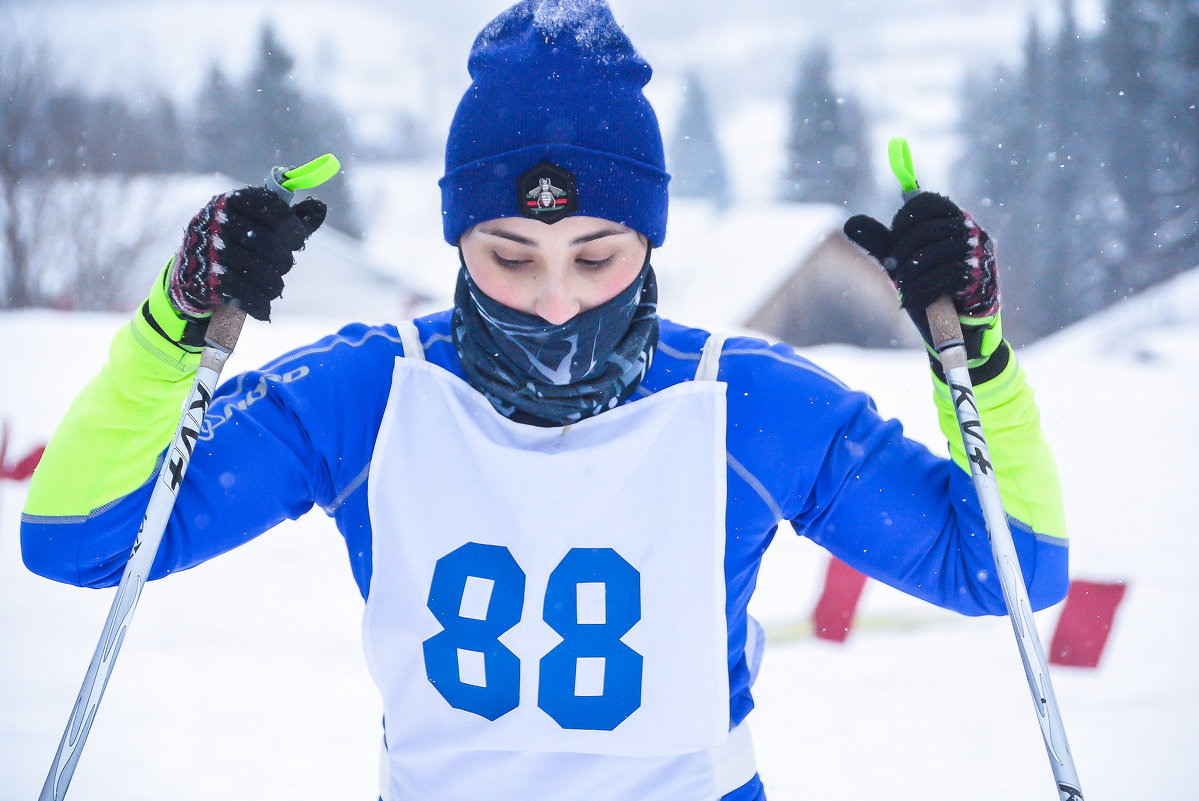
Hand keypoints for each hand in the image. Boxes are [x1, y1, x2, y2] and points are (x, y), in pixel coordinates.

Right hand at [169, 187, 325, 321]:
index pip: (273, 207)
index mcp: (232, 201)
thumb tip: (320, 208)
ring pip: (263, 273)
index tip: (296, 240)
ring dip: (274, 285)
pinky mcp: (209, 281)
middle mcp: (219, 222)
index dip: (293, 228)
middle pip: (271, 244)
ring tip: (272, 286)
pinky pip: (249, 296)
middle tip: (282, 266)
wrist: (191, 275)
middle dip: (284, 260)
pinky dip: (261, 305)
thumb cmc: (235, 245)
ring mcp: (212, 252)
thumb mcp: (258, 223)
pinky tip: (263, 307)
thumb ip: (291, 217)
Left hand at [843, 192, 1001, 367]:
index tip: (894, 241)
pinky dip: (920, 290)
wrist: (955, 326)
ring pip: (932, 254)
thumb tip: (850, 222)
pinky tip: (910, 300)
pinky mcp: (978, 277)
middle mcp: (969, 230)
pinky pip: (943, 276)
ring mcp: (977, 253)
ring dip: (909, 274)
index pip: (926, 202)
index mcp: (951, 219)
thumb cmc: (930, 287)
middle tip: (891, 268)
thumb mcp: (902, 262)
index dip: (903, 220)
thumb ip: (880, 242)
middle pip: (926, 229)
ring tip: (902, 287)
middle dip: (901, 251)